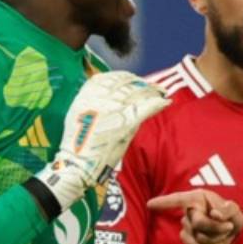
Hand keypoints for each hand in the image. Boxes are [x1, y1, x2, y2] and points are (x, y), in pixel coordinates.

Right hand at [39, 71, 169, 209]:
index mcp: (86, 95)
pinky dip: (157, 104)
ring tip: (161, 93)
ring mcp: (111, 109)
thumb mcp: (81, 116)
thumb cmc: (81, 146)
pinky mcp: (124, 123)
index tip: (138, 81)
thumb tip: (121, 96)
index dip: (128, 77)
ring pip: (137, 93)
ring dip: (152, 92)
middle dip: (143, 84)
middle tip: (155, 88)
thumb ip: (99, 103)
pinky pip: (144, 108)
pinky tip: (165, 102)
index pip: (111, 78)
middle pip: (126, 83)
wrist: (77, 166)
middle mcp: (98, 98)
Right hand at [147, 189, 242, 243]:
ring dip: (216, 238)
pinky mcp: (187, 238)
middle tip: (229, 227)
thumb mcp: (234, 209)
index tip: (149, 204)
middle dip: (216, 228)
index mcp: (197, 198)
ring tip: (223, 233)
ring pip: (199, 237)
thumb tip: (215, 214)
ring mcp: (186, 226)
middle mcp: (189, 211)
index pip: (178, 199)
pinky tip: (217, 242)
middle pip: (199, 223)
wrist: (231, 232)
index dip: (164, 202)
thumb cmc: (230, 216)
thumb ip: (228, 209)